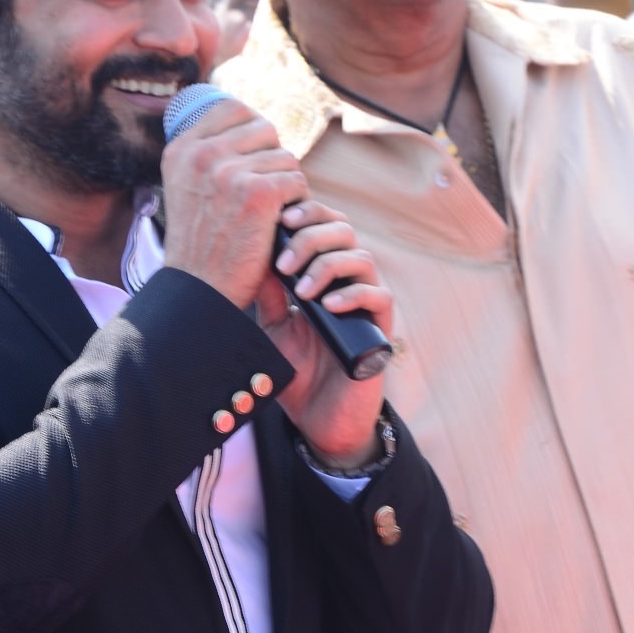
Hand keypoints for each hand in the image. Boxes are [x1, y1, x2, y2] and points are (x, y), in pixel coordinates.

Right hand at [161, 97, 310, 310]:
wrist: (198, 291)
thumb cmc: (199, 247)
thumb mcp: (186, 190)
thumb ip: (207, 157)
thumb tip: (251, 125)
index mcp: (181, 149)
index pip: (232, 109)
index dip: (252, 131)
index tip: (255, 158)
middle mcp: (202, 154)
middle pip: (264, 130)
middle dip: (271, 160)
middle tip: (265, 193)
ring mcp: (230, 171)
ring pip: (284, 158)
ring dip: (285, 186)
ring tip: (268, 215)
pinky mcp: (259, 193)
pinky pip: (296, 182)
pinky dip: (296, 205)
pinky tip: (280, 225)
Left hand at [258, 202, 392, 465]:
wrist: (317, 418)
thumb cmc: (296, 372)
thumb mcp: (271, 328)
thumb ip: (267, 294)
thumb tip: (252, 255)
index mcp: (320, 273)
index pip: (321, 226)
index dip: (306, 214)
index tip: (280, 220)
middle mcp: (346, 281)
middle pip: (343, 231)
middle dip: (312, 237)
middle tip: (285, 261)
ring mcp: (365, 303)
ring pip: (361, 258)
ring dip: (327, 266)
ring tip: (301, 290)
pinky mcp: (381, 328)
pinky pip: (378, 296)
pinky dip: (353, 294)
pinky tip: (328, 305)